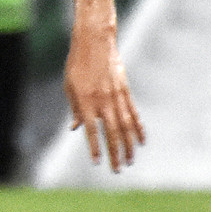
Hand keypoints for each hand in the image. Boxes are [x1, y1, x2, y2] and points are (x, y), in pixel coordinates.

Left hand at [63, 25, 143, 171]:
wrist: (94, 41)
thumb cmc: (77, 64)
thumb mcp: (69, 86)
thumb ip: (74, 109)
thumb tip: (76, 128)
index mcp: (85, 101)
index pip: (91, 130)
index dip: (95, 147)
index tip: (98, 162)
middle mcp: (103, 101)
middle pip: (111, 132)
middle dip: (114, 153)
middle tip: (117, 169)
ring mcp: (116, 96)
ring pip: (125, 126)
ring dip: (128, 145)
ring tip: (130, 161)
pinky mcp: (125, 91)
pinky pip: (133, 113)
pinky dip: (138, 128)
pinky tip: (141, 141)